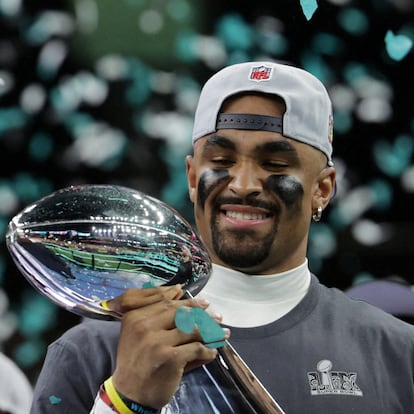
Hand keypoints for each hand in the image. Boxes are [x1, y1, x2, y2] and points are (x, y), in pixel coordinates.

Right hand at [106, 286, 224, 408]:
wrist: (129, 394)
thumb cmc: (136, 363)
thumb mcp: (140, 335)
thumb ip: (160, 319)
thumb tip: (189, 304)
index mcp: (136, 317)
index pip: (167, 304)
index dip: (189, 302)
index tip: (203, 303)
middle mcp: (145, 326)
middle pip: (181, 313)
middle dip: (203, 314)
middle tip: (217, 317)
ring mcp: (157, 341)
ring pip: (191, 329)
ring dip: (210, 331)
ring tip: (221, 333)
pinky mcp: (170, 358)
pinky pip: (196, 348)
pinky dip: (207, 350)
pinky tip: (212, 352)